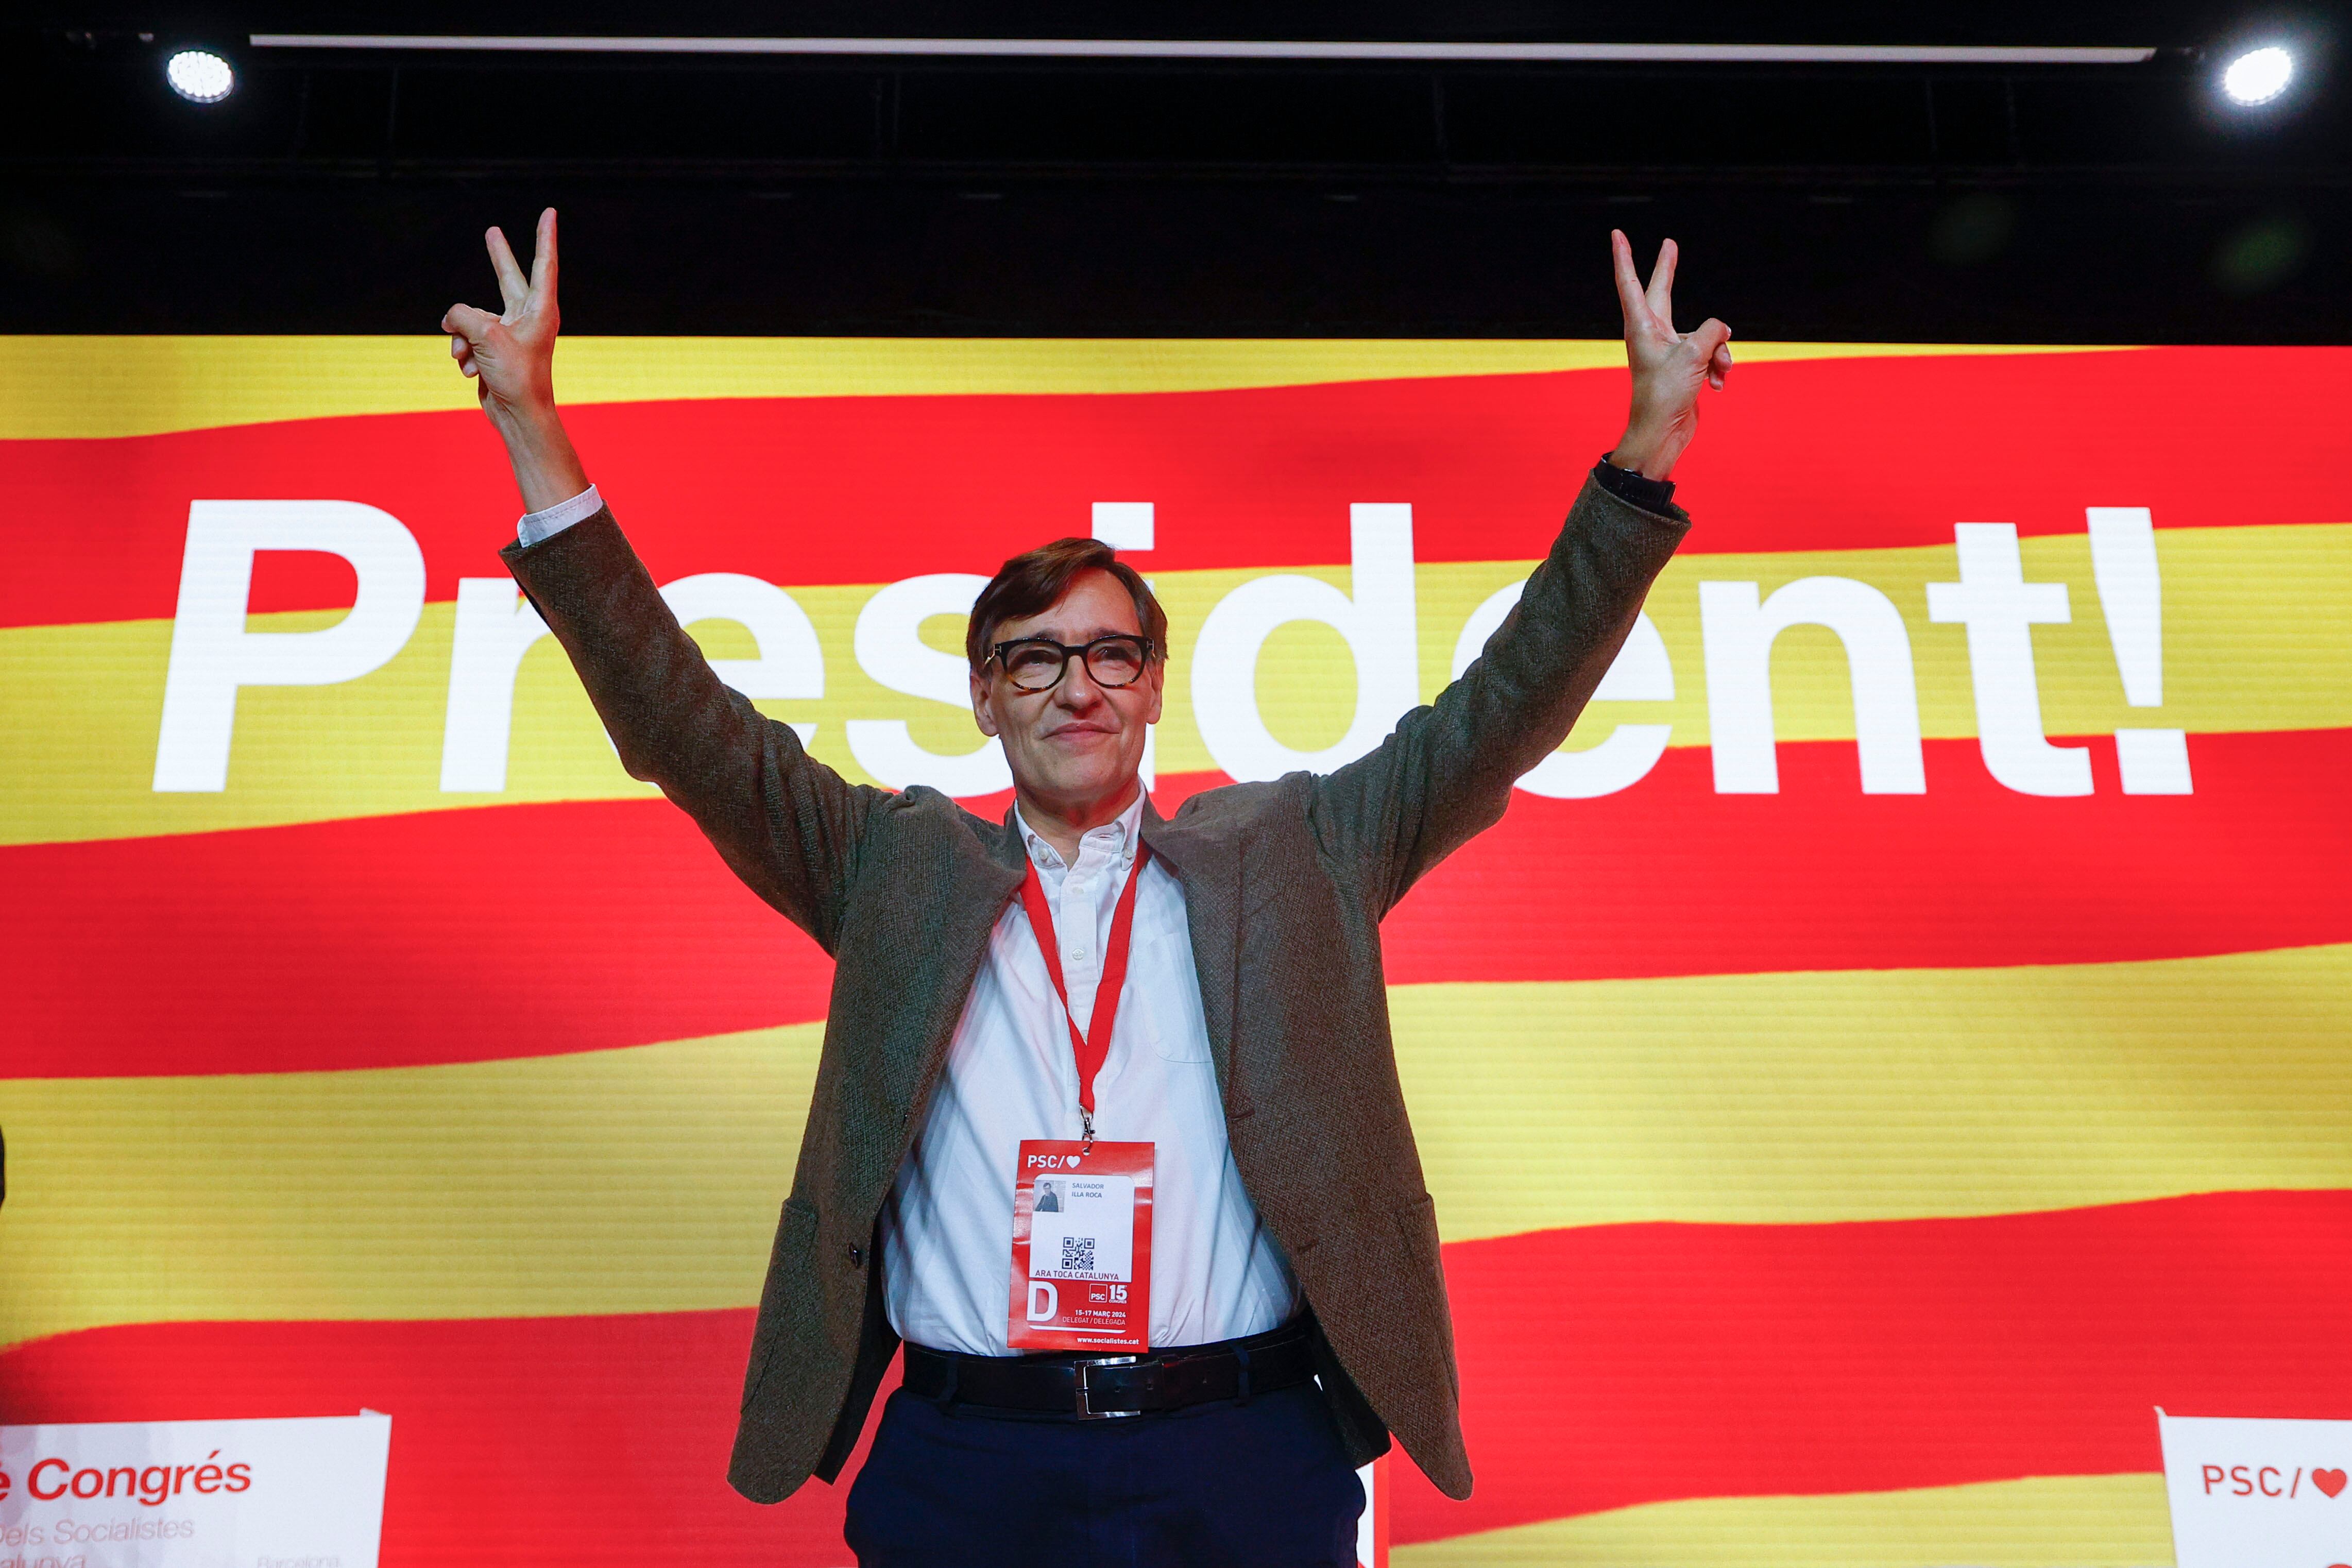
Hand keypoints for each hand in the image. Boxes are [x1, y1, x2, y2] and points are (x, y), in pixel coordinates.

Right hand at [442, 207, 561, 430]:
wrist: (517, 415)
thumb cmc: (516, 377)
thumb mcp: (487, 337)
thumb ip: (464, 315)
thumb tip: (451, 319)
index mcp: (540, 309)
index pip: (543, 264)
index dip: (544, 237)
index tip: (550, 213)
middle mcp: (526, 317)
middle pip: (507, 278)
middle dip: (497, 257)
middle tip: (493, 232)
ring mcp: (508, 333)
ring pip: (471, 318)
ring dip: (463, 339)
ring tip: (473, 359)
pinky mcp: (492, 349)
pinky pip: (466, 339)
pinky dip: (464, 354)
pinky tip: (473, 371)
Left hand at [1608, 230, 1731, 482]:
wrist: (1663, 433)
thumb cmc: (1665, 395)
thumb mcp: (1693, 354)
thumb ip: (1712, 331)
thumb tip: (1723, 331)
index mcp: (1642, 326)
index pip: (1630, 283)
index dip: (1624, 257)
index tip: (1616, 235)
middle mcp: (1653, 333)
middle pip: (1663, 292)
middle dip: (1669, 269)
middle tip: (1670, 243)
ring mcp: (1670, 349)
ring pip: (1706, 333)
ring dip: (1719, 352)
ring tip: (1714, 373)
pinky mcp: (1685, 365)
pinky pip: (1712, 353)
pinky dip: (1719, 367)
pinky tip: (1716, 385)